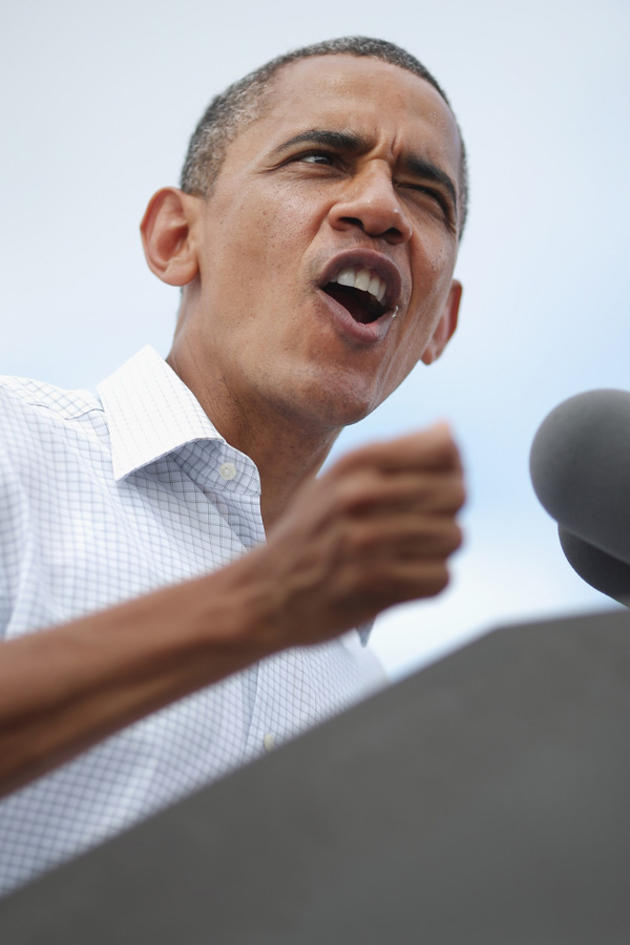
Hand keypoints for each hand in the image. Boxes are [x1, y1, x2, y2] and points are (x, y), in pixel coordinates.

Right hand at [258, 423, 464, 646]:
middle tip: (421, 528)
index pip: (443, 450)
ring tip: (409, 555)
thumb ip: (395, 454)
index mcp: (355, 462)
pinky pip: (441, 577)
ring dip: (439, 551)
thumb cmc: (312, 531)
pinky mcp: (374, 585)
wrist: (264, 594)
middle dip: (447, 513)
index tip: (429, 490)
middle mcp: (359, 495)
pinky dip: (429, 581)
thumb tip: (448, 430)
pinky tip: (403, 579)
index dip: (450, 471)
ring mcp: (366, 541)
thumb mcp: (339, 479)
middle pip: (457, 492)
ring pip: (454, 536)